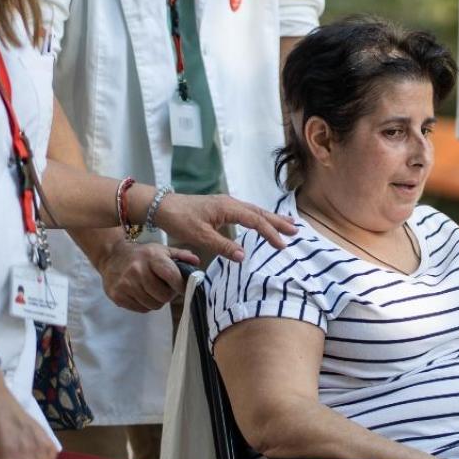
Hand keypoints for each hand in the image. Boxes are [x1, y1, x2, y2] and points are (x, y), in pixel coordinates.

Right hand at [97, 240, 199, 311]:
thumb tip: (197, 262)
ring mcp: (126, 284)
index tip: (181, 287)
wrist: (111, 257)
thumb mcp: (161, 250)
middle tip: (165, 289)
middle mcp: (137, 270)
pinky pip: (141, 309)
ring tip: (153, 291)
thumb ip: (180, 255)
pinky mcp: (118, 296)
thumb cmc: (141, 255)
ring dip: (157, 301)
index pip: (172, 276)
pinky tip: (142, 294)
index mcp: (151, 257)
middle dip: (168, 295)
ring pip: (153, 305)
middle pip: (163, 296)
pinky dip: (145, 305)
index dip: (180, 285)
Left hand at [151, 193, 296, 260]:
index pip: (255, 221)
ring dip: (271, 218)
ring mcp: (227, 204)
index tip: (282, 245)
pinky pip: (247, 212)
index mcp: (228, 207)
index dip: (270, 233)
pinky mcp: (222, 207)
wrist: (162, 206)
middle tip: (296, 230)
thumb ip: (222, 246)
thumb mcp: (200, 235)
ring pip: (254, 211)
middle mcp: (230, 202)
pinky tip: (263, 221)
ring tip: (287, 224)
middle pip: (260, 212)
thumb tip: (243, 256)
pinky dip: (259, 217)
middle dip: (278, 222)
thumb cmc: (179, 219)